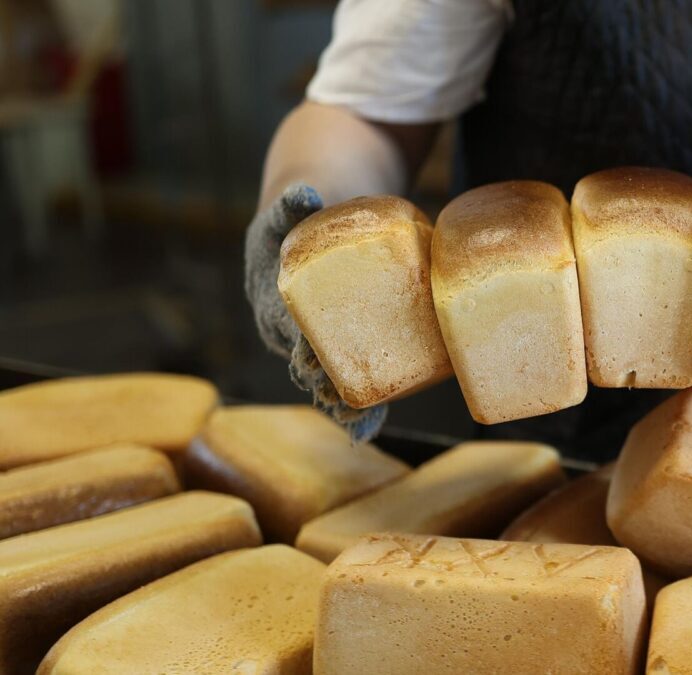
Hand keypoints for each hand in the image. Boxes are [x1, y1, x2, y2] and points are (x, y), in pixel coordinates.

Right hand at [244, 184, 387, 440]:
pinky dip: (353, 409)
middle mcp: (288, 332)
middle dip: (321, 381)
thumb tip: (306, 193)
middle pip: (303, 362)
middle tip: (340, 396)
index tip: (311, 356)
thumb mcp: (289, 210)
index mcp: (274, 302)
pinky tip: (365, 432)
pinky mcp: (337, 352)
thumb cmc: (298, 222)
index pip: (288, 326)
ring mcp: (310, 346)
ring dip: (338, 404)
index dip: (300, 342)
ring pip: (322, 381)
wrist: (300, 236)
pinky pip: (346, 384)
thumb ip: (293, 204)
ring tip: (359, 424)